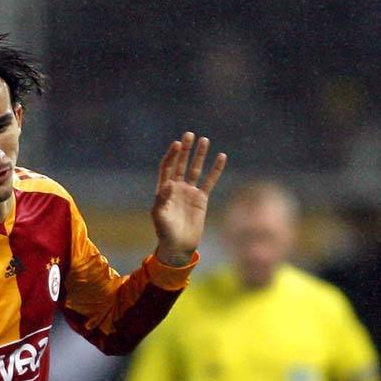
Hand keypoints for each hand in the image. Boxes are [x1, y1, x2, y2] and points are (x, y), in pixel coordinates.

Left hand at [152, 132, 225, 266]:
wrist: (179, 246)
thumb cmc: (165, 233)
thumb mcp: (159, 217)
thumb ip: (162, 199)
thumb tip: (169, 183)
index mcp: (164, 189)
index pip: (167, 167)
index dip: (172, 155)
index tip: (178, 144)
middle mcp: (177, 188)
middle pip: (181, 164)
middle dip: (186, 150)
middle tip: (190, 134)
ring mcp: (190, 192)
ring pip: (196, 169)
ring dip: (200, 155)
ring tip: (205, 140)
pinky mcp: (202, 199)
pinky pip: (210, 181)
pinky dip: (215, 170)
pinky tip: (221, 157)